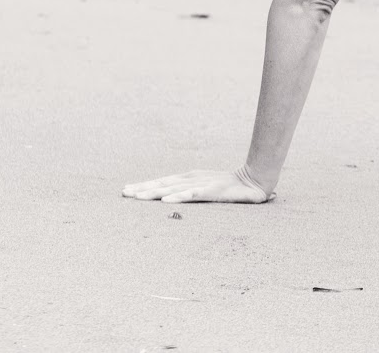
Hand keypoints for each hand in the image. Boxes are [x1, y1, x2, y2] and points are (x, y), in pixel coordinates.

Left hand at [122, 166, 273, 203]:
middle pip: (162, 184)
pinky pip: (192, 194)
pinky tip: (166, 200)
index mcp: (190, 178)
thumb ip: (194, 192)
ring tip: (136, 197)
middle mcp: (191, 179)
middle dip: (142, 189)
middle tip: (123, 193)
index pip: (163, 182)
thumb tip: (175, 197)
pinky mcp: (211, 191)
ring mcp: (201, 184)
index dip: (145, 186)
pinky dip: (178, 196)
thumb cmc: (231, 186)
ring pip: (172, 189)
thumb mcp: (208, 187)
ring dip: (154, 193)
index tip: (127, 190)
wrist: (255, 180)